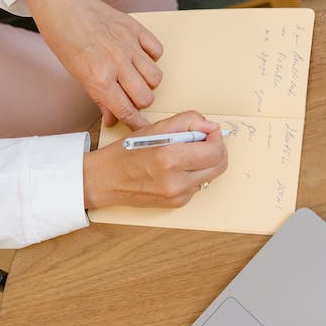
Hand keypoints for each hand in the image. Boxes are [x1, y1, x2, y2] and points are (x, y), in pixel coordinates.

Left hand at [25, 0, 162, 128]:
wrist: (65, 8)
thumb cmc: (66, 41)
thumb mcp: (78, 75)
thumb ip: (99, 99)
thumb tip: (112, 119)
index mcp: (99, 79)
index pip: (126, 110)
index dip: (136, 123)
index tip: (141, 127)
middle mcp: (117, 63)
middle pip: (146, 97)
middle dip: (140, 101)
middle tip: (131, 95)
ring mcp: (129, 45)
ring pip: (156, 77)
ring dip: (148, 81)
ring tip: (136, 76)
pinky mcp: (136, 30)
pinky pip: (157, 51)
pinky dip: (152, 57)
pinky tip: (140, 56)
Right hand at [83, 112, 228, 209]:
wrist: (106, 180)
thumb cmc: (126, 153)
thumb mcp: (155, 127)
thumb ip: (188, 122)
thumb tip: (210, 126)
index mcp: (170, 158)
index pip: (215, 151)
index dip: (216, 138)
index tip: (209, 132)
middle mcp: (176, 181)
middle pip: (219, 166)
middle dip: (215, 150)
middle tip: (203, 141)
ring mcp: (178, 196)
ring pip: (211, 175)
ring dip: (204, 162)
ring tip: (185, 154)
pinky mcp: (177, 203)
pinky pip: (197, 185)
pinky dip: (193, 174)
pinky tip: (176, 168)